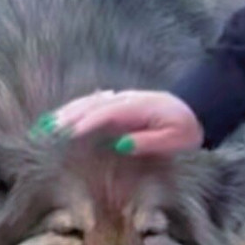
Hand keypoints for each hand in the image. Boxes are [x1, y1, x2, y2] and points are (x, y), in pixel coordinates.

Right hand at [38, 89, 203, 155]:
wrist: (199, 108)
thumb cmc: (187, 129)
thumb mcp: (176, 139)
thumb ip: (150, 142)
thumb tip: (121, 145)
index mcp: (140, 107)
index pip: (107, 113)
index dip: (86, 123)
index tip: (67, 134)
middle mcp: (127, 99)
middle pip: (93, 104)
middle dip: (68, 116)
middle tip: (45, 131)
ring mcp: (123, 98)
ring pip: (89, 102)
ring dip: (67, 112)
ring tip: (45, 125)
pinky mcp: (120, 103)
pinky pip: (93, 103)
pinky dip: (75, 108)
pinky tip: (61, 117)